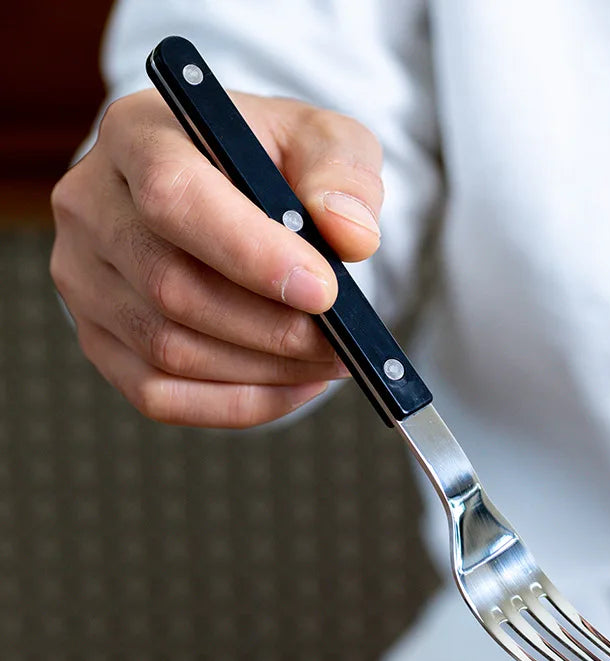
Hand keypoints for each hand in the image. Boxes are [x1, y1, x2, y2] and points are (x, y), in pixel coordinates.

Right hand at [51, 89, 382, 426]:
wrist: (226, 191)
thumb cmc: (272, 162)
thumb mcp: (321, 140)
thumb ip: (343, 173)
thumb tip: (352, 237)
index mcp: (138, 134)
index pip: (174, 197)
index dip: (249, 253)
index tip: (322, 291)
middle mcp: (92, 206)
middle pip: (171, 287)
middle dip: (272, 327)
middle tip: (340, 341)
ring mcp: (84, 279)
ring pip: (168, 350)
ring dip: (264, 370)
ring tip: (329, 361)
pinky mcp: (99, 337)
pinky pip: (158, 396)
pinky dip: (237, 403)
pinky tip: (293, 385)